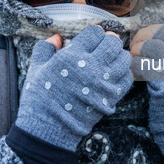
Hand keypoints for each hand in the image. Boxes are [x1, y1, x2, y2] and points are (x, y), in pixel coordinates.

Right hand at [15, 25, 131, 150]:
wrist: (48, 130)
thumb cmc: (40, 99)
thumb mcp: (36, 69)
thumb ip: (45, 49)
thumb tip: (56, 37)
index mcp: (72, 57)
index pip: (95, 33)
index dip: (93, 33)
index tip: (91, 38)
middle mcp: (91, 67)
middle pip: (113, 43)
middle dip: (109, 40)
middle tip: (103, 45)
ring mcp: (104, 83)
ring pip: (124, 59)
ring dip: (118, 55)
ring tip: (110, 59)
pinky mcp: (111, 98)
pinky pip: (127, 78)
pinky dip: (123, 73)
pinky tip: (114, 73)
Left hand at [130, 22, 163, 163]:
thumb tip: (147, 35)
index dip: (152, 30)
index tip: (142, 39)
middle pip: (163, 32)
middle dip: (144, 36)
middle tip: (135, 47)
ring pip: (153, 45)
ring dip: (138, 50)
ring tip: (134, 59)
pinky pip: (144, 65)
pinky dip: (135, 65)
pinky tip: (135, 71)